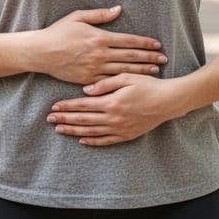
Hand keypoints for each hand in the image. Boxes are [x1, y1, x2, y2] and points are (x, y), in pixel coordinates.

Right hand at [29, 6, 165, 85]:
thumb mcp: (78, 17)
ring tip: (155, 71)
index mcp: (99, 37)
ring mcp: (94, 68)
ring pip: (123, 70)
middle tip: (164, 59)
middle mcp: (99, 54)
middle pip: (130, 56)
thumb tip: (118, 9)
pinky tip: (134, 82)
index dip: (145, 43)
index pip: (128, 41)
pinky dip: (123, 81)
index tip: (157, 45)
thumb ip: (100, 15)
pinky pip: (109, 81)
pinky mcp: (88, 79)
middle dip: (149, 58)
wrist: (41, 52)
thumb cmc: (58, 32)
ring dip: (141, 70)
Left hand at [47, 73, 182, 146]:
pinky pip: (105, 141)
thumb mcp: (127, 77)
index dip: (67, 106)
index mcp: (112, 102)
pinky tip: (81, 140)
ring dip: (74, 131)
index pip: (83, 105)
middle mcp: (113, 118)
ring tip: (60, 129)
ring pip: (91, 132)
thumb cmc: (148, 85)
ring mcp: (120, 128)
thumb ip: (105, 83)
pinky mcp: (126, 135)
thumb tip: (86, 91)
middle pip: (83, 120)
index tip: (54, 106)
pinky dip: (92, 141)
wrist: (168, 101)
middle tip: (49, 119)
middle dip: (65, 119)